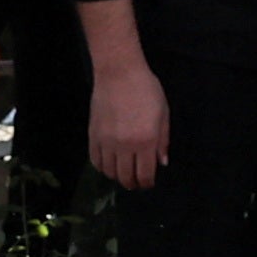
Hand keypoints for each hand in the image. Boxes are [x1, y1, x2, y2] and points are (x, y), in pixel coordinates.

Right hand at [88, 51, 171, 191]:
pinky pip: (96, 161)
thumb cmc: (146, 89)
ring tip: (122, 173)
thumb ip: (163, 141)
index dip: (147, 183)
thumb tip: (162, 163)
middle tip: (135, 182)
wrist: (118, 73)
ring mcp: (107, 142)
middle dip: (132, 183)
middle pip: (126, 177)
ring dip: (117, 176)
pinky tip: (109, 164)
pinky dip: (103, 167)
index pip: (145, 174)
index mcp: (146, 140)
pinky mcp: (93, 136)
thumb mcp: (163, 113)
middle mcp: (125, 146)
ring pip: (109, 172)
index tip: (148, 183)